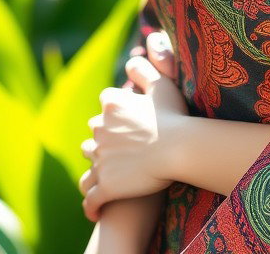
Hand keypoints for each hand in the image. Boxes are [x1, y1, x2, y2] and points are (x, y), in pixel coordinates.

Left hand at [79, 34, 187, 221]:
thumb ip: (145, 69)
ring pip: (90, 164)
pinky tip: (96, 210)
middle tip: (122, 149)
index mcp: (112, 105)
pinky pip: (91, 198)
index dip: (117, 112)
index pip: (106, 105)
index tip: (129, 121)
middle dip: (103, 140)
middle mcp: (100, 130)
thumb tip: (131, 59)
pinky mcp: (105, 185)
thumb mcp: (162, 84)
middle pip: (94, 134)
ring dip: (96, 168)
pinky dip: (92, 205)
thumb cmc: (174, 115)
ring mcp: (100, 159)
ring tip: (108, 175)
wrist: (178, 148)